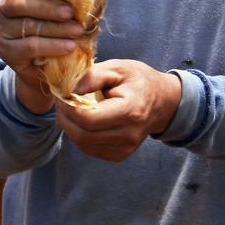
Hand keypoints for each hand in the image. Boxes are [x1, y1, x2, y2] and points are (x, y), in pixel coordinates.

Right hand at [0, 0, 85, 113]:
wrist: (46, 68)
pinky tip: (69, 46)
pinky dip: (52, 45)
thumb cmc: (56, 32)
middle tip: (71, 13)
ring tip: (78, 31)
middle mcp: (4, 8)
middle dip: (49, 7)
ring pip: (28, 26)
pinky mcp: (7, 51)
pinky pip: (30, 46)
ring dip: (56, 28)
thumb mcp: (62, 12)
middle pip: (21, 3)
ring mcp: (3, 30)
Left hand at [55, 60, 181, 161]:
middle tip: (61, 102)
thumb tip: (68, 89)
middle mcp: (129, 135)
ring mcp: (126, 148)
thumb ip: (92, 76)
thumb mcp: (117, 68)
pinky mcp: (120, 155)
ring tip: (70, 109)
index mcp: (130, 111)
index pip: (89, 119)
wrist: (163, 102)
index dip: (69, 108)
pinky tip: (82, 121)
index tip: (63, 94)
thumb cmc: (139, 81)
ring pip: (83, 144)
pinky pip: (90, 149)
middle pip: (83, 136)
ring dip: (70, 127)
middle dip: (65, 119)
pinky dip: (80, 135)